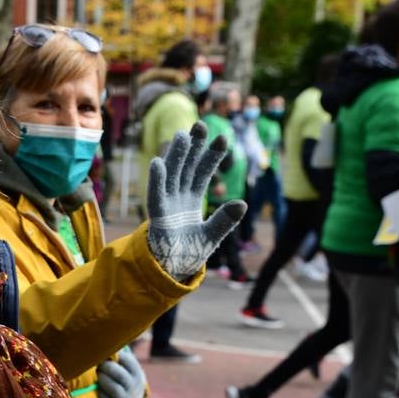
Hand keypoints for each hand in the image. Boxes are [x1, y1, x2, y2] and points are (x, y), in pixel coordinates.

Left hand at [97, 348, 145, 397]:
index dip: (112, 355)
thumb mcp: (125, 364)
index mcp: (135, 370)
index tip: (103, 353)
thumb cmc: (122, 375)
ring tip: (98, 375)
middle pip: (118, 374)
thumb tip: (104, 336)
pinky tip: (98, 390)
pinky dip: (100, 395)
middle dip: (105, 367)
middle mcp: (133, 385)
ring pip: (112, 388)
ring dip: (102, 380)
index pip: (125, 360)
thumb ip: (118, 352)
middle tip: (98, 365)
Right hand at [147, 122, 247, 280]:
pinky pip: (155, 195)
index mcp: (192, 200)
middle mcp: (178, 197)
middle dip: (193, 147)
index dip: (212, 155)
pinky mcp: (156, 216)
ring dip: (175, 155)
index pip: (203, 172)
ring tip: (182, 135)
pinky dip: (156, 180)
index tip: (223, 137)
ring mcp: (166, 204)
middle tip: (201, 125)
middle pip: (186, 167)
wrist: (169, 272)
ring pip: (171, 175)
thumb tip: (243, 203)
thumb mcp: (212, 236)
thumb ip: (225, 221)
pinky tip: (159, 162)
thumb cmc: (188, 253)